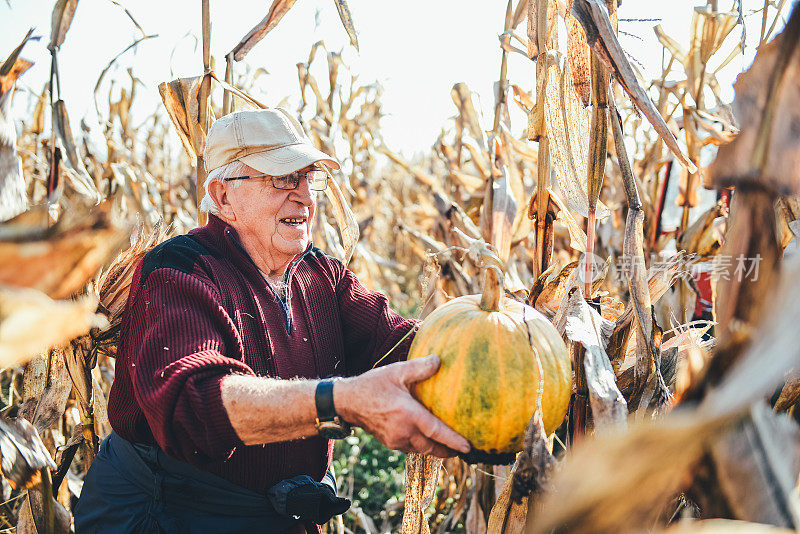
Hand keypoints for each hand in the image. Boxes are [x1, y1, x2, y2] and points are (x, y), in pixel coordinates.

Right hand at [334, 355, 470, 457]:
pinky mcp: (390, 443)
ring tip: (448, 446)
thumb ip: (419, 367)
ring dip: (435, 449)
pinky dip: (421, 446)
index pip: (437, 432)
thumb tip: (439, 360)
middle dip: (448, 451)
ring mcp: (395, 440)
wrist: (346, 402)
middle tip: (462, 450)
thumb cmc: (372, 385)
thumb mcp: (396, 371)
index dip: (454, 441)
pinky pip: (410, 448)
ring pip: (421, 450)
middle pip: (432, 448)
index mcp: (408, 415)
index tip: (468, 447)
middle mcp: (403, 431)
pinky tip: (426, 439)